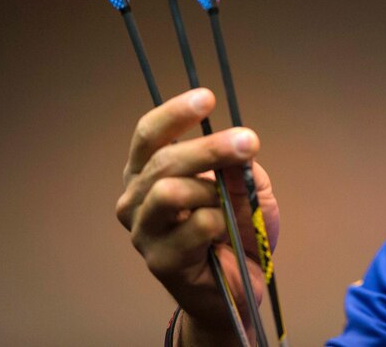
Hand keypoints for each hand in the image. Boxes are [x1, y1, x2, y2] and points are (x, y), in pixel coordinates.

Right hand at [115, 88, 278, 340]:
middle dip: (209, 147)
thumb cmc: (237, 230)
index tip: (206, 97)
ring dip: (211, 191)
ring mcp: (144, 231)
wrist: (240, 287)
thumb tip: (238, 147)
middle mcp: (137, 198)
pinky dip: (220, 223)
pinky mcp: (159, 260)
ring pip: (170, 191)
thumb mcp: (246, 188)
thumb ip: (239, 166)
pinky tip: (225, 235)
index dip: (175, 113)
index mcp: (149, 172)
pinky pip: (195, 226)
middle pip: (164, 160)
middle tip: (248, 140)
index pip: (150, 135)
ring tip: (229, 204)